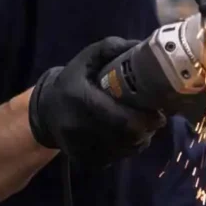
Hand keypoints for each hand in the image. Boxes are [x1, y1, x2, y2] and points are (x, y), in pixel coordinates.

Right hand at [28, 37, 166, 164]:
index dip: (144, 119)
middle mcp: (76, 126)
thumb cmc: (73, 80)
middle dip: (146, 130)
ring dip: (139, 141)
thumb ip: (112, 48)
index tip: (160, 114)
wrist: (46, 110)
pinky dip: (127, 150)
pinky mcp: (82, 160)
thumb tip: (142, 45)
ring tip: (143, 127)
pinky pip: (114, 159)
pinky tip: (128, 138)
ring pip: (122, 151)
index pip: (119, 117)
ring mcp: (78, 147)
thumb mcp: (88, 58)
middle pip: (125, 137)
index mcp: (79, 98)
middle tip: (156, 120)